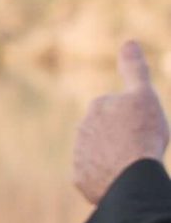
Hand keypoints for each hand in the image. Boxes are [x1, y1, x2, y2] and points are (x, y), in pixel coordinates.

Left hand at [72, 40, 168, 205]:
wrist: (131, 174)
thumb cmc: (141, 133)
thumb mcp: (144, 95)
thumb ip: (134, 69)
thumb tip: (128, 42)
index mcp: (97, 106)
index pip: (119, 109)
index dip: (135, 119)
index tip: (144, 129)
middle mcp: (82, 129)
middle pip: (108, 133)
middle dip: (121, 139)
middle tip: (140, 148)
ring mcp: (79, 155)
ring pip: (101, 155)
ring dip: (113, 159)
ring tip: (131, 166)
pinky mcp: (80, 179)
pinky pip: (95, 177)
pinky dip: (106, 179)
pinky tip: (120, 180)